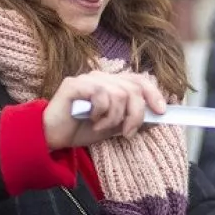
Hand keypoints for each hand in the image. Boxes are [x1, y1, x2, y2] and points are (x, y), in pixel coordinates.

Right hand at [42, 71, 167, 150]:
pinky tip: (90, 119)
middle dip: (135, 114)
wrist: (53, 137)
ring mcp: (87, 78)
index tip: (162, 111)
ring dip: (114, 118)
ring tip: (101, 127)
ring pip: (119, 94)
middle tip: (127, 132)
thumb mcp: (114, 126)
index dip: (153, 93)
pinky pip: (100, 95)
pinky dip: (100, 113)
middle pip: (132, 89)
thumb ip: (131, 118)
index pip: (138, 80)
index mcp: (112, 83)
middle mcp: (101, 77)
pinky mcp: (74, 84)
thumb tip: (157, 117)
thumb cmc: (82, 129)